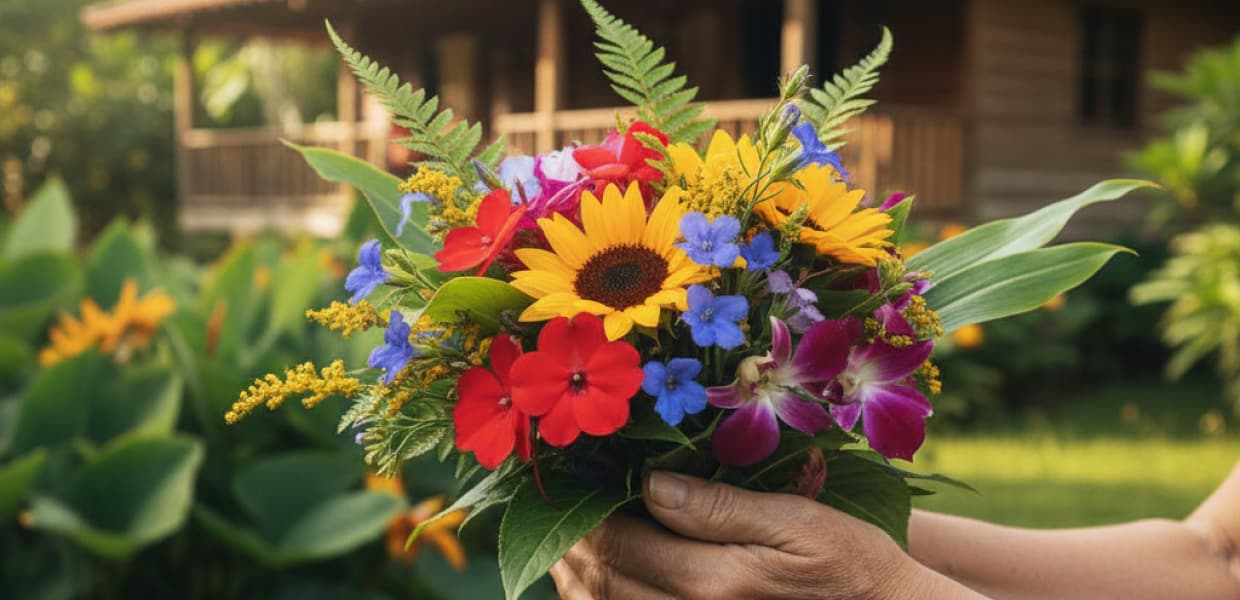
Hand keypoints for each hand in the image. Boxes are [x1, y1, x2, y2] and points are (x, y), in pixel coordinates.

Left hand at [549, 471, 943, 599]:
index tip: (573, 478)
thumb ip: (721, 507)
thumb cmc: (849, 562)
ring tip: (570, 542)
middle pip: (602, 582)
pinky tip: (600, 581)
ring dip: (578, 577)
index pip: (617, 542)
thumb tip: (651, 484)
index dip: (584, 511)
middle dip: (572, 544)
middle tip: (561, 506)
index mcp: (715, 582)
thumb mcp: (798, 521)